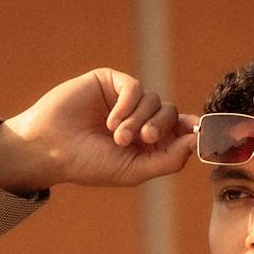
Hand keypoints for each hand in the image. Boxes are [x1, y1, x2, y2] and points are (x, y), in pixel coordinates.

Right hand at [0, 68, 198, 190]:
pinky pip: (134, 87)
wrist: (51, 148)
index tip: (202, 133)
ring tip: (117, 137)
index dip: (192, 130)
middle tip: (143, 140)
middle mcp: (139, 119)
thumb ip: (168, 160)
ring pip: (154, 100)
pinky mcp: (110, 82)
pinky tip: (110, 121)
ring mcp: (125, 100)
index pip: (180, 131)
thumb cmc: (89, 165)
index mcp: (147, 144)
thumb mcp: (134, 171)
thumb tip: (196, 141)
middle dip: (160, 127)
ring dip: (138, 120)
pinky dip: (127, 105)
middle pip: (170, 114)